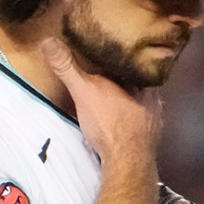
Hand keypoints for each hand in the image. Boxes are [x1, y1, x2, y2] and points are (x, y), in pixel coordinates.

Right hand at [41, 37, 161, 160]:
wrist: (126, 162)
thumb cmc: (110, 123)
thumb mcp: (84, 91)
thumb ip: (67, 67)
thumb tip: (48, 41)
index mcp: (144, 82)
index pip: (137, 62)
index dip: (126, 57)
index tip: (114, 52)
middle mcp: (155, 99)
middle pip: (140, 83)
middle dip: (126, 79)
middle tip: (110, 72)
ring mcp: (154, 121)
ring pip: (142, 103)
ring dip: (129, 100)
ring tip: (114, 94)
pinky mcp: (149, 139)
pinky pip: (141, 123)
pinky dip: (131, 120)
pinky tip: (121, 121)